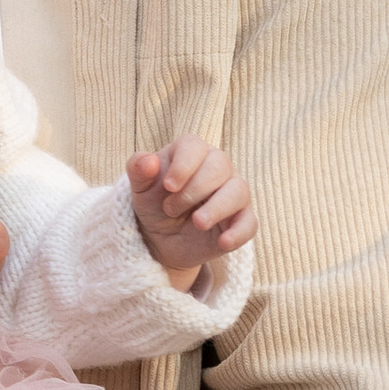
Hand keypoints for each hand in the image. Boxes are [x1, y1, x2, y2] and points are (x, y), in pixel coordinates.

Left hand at [126, 139, 253, 289]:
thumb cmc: (153, 202)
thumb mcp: (140, 187)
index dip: (183, 166)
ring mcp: (233, 193)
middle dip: (193, 190)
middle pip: (219, 166)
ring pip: (238, 191)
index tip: (168, 187)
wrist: (160, 237)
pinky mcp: (241, 220)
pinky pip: (249, 224)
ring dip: (216, 208)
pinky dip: (238, 233)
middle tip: (170, 209)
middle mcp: (218, 167)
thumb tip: (149, 161)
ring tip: (197, 223)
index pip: (194, 147)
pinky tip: (223, 242)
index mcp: (191, 152)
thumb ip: (138, 169)